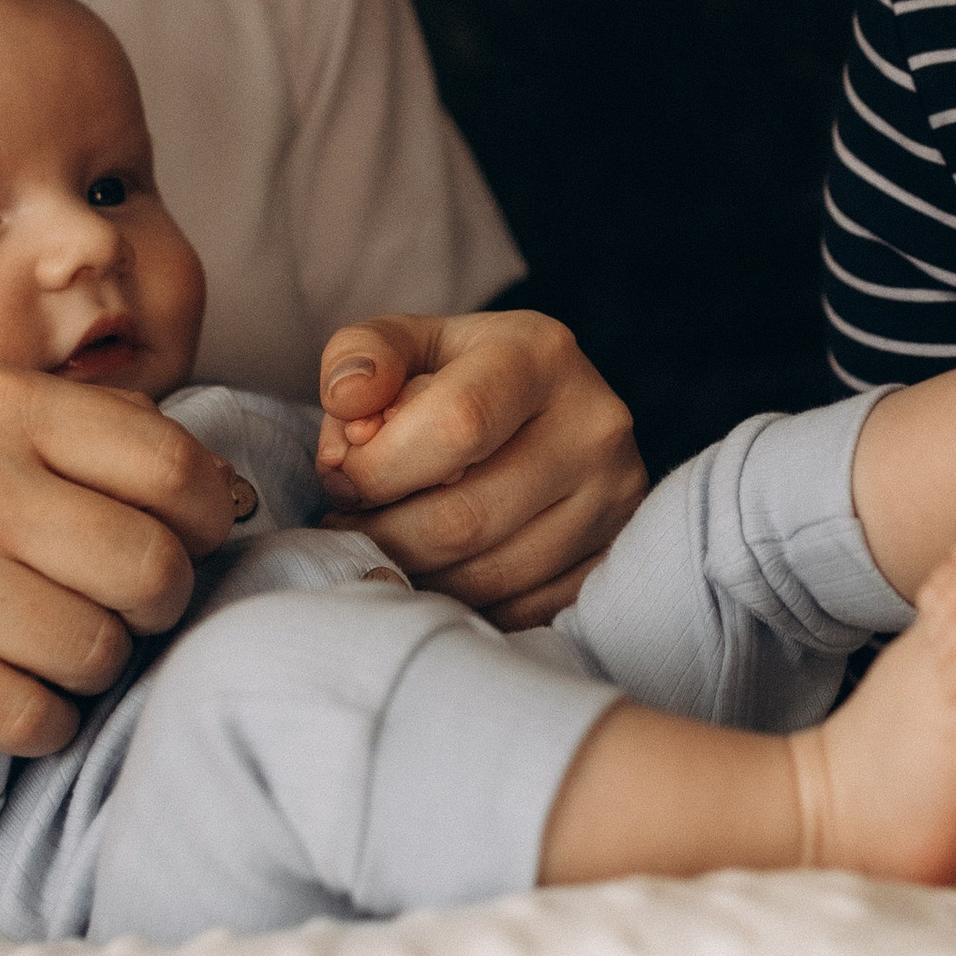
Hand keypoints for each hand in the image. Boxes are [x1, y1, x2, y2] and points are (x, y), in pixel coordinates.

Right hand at [0, 365, 244, 753]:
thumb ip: (86, 427)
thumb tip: (223, 483)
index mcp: (4, 406)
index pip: (172, 466)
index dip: (205, 519)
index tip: (189, 544)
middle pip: (151, 569)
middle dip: (160, 605)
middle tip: (129, 612)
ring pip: (96, 652)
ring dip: (95, 669)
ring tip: (60, 654)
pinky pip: (29, 718)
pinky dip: (41, 723)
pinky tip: (16, 700)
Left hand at [314, 308, 645, 626]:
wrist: (550, 409)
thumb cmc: (461, 377)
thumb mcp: (409, 343)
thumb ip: (360, 358)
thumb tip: (348, 408)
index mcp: (540, 355)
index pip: (455, 425)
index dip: (378, 469)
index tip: (342, 479)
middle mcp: (593, 425)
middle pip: (465, 519)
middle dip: (384, 535)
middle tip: (349, 526)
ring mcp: (614, 498)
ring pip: (488, 578)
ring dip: (416, 575)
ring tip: (388, 547)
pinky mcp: (612, 555)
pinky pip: (520, 612)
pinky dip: (463, 603)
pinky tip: (439, 569)